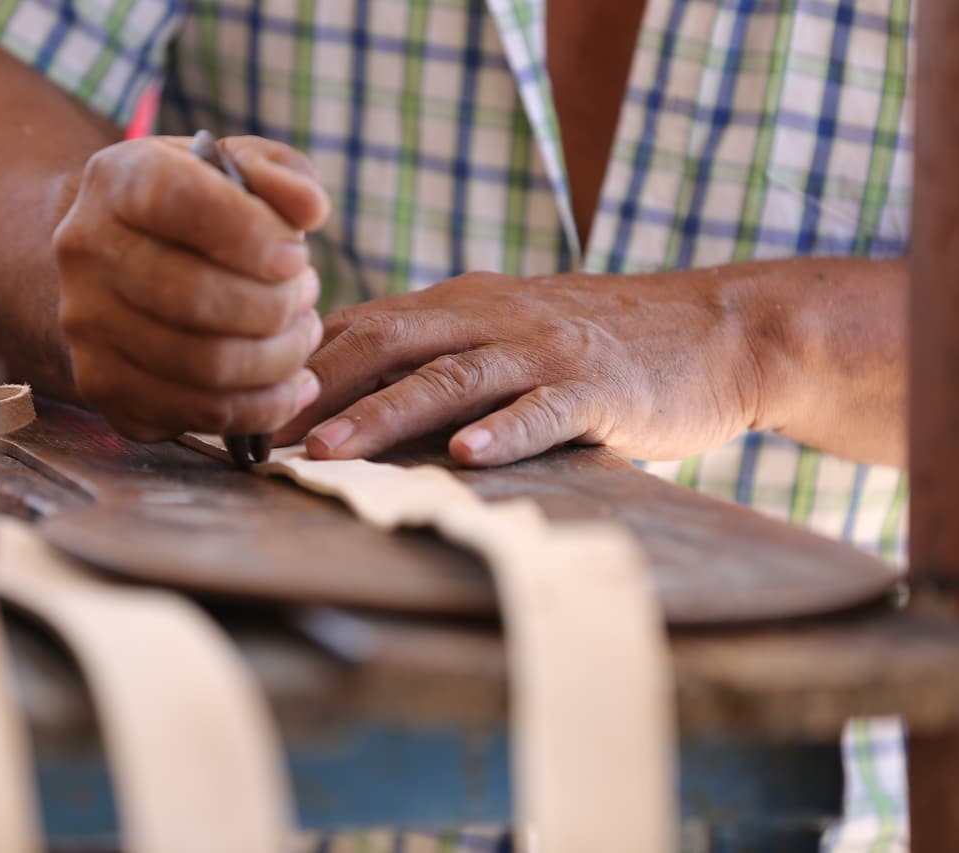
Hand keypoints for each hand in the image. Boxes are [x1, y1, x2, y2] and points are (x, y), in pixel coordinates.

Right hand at [54, 135, 329, 439]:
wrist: (125, 261)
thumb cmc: (199, 211)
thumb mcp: (238, 167)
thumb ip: (280, 174)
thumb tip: (310, 209)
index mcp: (118, 181)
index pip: (176, 201)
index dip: (250, 233)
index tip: (296, 255)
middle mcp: (87, 253)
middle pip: (192, 298)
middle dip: (275, 306)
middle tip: (307, 295)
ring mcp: (87, 327)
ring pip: (203, 367)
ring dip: (278, 358)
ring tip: (301, 334)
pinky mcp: (104, 388)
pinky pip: (197, 415)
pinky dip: (263, 407)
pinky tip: (290, 382)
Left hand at [277, 270, 767, 465]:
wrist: (713, 330)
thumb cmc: (596, 343)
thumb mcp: (508, 333)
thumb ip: (441, 354)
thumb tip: (351, 394)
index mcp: (464, 304)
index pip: (366, 325)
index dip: (303, 364)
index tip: (245, 404)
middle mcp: (494, 317)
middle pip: (391, 340)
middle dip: (320, 386)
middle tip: (261, 430)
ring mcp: (546, 349)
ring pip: (453, 376)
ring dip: (385, 412)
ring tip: (332, 449)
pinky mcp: (599, 387)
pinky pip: (545, 409)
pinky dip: (504, 430)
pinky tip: (466, 454)